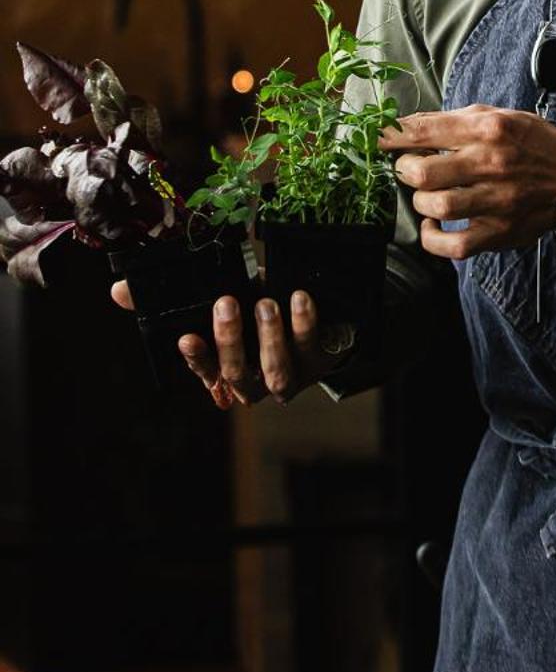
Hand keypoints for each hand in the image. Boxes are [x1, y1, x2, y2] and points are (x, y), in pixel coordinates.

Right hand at [110, 281, 346, 408]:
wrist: (320, 320)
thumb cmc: (258, 309)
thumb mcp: (223, 299)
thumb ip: (172, 298)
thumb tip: (119, 290)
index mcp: (228, 370)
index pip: (205, 371)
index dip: (197, 358)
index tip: (186, 337)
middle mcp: (256, 381)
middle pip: (238, 374)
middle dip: (230, 340)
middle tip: (226, 303)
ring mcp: (289, 375)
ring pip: (275, 372)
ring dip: (269, 338)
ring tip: (265, 303)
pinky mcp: (320, 361)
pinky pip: (311, 348)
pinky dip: (305, 323)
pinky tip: (298, 297)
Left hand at [380, 107, 555, 259]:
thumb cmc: (534, 144)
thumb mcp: (500, 116)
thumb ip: (457, 121)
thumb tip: (412, 126)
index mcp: (489, 128)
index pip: (426, 130)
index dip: (393, 135)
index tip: (378, 137)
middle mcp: (491, 163)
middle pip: (424, 172)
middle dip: (405, 169)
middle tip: (408, 168)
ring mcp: (496, 201)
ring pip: (436, 206)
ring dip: (421, 200)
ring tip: (426, 193)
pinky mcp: (499, 232)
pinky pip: (454, 245)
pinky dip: (434, 238)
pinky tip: (434, 225)